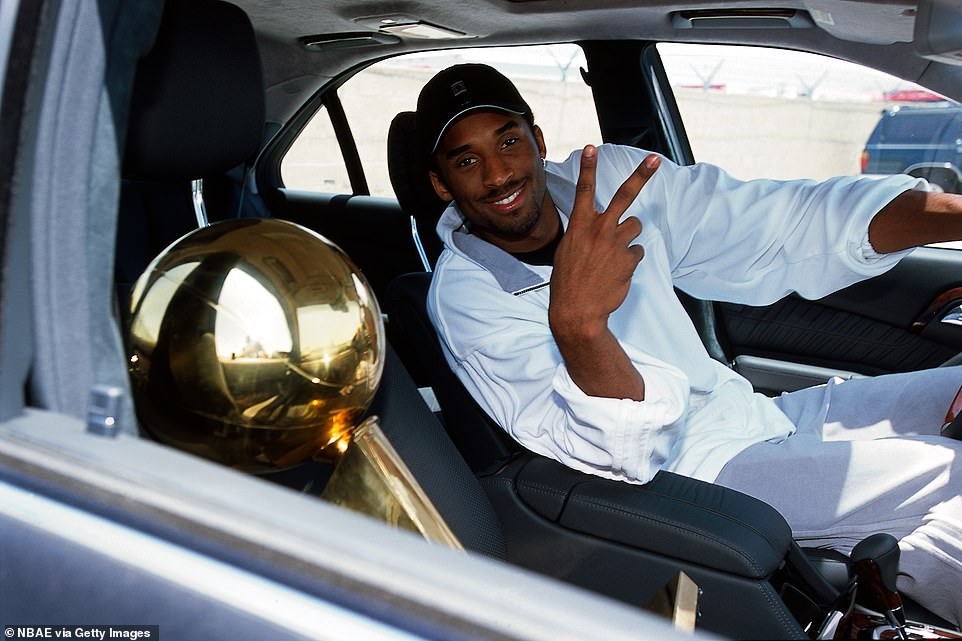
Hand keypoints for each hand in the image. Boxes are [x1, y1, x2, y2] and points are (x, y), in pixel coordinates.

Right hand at [549, 146, 659, 342]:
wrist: (577, 312)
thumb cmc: (568, 283)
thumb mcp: (567, 251)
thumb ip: (583, 233)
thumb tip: (596, 227)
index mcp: (579, 226)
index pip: (584, 190)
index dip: (588, 167)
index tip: (592, 148)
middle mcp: (599, 230)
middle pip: (624, 195)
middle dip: (641, 175)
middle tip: (654, 160)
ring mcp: (616, 244)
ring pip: (634, 226)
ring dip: (628, 236)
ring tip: (614, 255)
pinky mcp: (629, 260)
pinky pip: (636, 252)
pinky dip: (629, 260)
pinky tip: (617, 272)